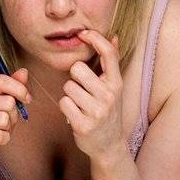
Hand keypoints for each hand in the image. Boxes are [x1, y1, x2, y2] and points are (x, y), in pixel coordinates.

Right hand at [0, 68, 31, 174]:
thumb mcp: (6, 105)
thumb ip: (14, 88)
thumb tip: (24, 71)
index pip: (1, 80)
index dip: (20, 89)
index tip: (28, 99)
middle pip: (7, 102)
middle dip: (14, 115)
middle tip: (6, 123)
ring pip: (4, 119)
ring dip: (8, 129)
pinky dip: (3, 140)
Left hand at [59, 30, 124, 162]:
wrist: (109, 145)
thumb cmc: (108, 111)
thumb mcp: (114, 87)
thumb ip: (111, 63)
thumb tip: (113, 36)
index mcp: (116, 83)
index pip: (108, 54)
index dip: (95, 39)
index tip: (84, 33)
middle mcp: (109, 96)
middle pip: (77, 69)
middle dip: (75, 77)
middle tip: (82, 89)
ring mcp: (96, 111)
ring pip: (68, 87)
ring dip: (70, 94)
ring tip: (80, 104)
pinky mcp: (83, 125)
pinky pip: (63, 103)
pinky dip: (66, 107)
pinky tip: (75, 114)